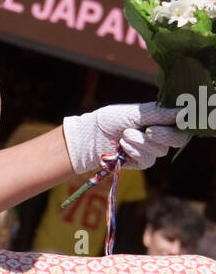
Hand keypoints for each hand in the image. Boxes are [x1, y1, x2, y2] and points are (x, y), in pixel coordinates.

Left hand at [63, 101, 188, 174]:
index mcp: (161, 120)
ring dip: (141, 142)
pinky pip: (147, 160)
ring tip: (124, 135)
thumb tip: (184, 111)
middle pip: (177, 139)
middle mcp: (159, 135)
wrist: (91, 136)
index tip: (177, 120)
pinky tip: (123, 146)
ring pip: (160, 151)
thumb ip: (160, 113)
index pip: (182, 124)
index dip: (183, 123)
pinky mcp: (141, 162)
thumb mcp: (136, 113)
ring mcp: (151, 150)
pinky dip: (135, 151)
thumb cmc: (112, 120)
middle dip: (163, 135)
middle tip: (149, 130)